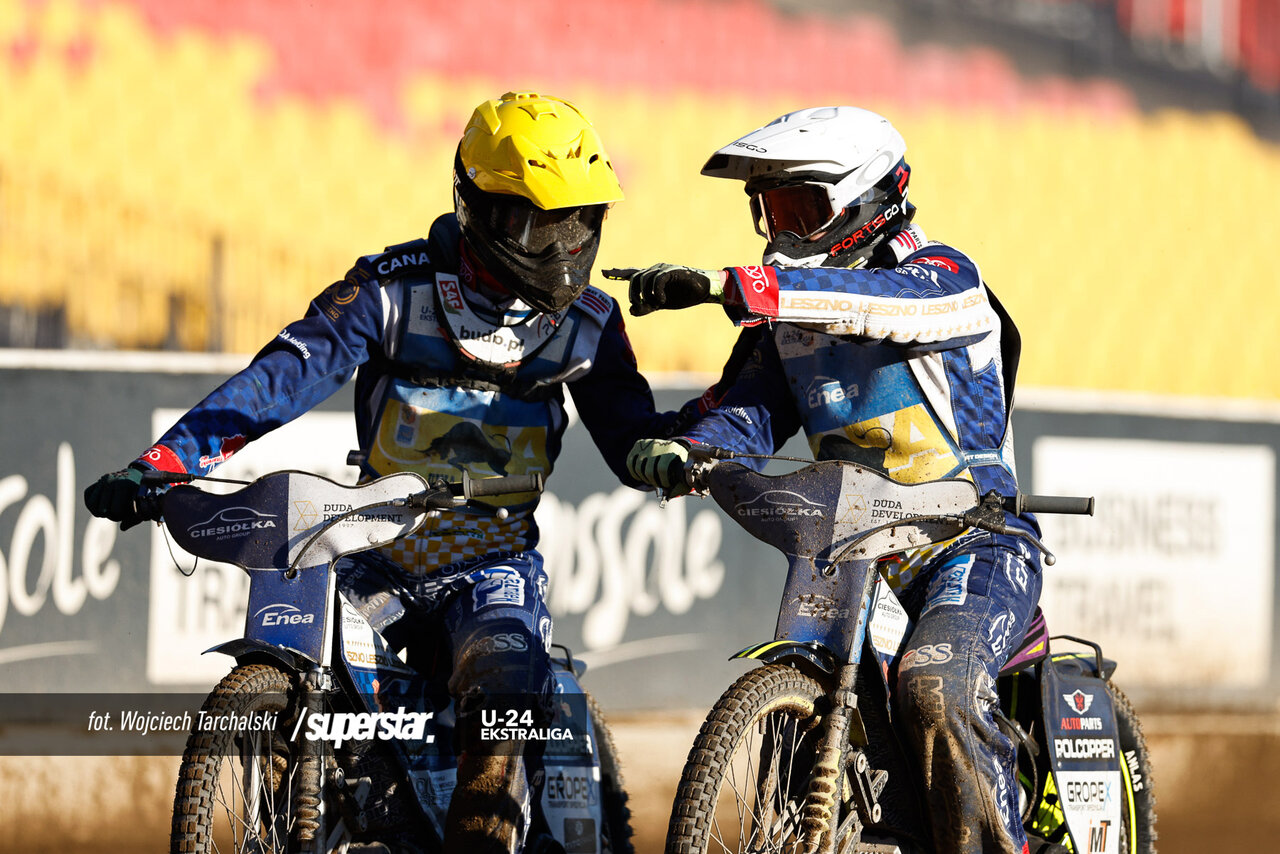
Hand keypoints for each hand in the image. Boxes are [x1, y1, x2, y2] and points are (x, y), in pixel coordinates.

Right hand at [83, 465, 147, 529]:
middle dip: (110, 515)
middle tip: (118, 512)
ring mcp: (101, 482)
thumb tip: (122, 527)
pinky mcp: (95, 484)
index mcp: (123, 486)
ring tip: (110, 510)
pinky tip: (103, 506)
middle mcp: (110, 482)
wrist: (136, 477)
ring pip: (92, 505)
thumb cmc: (139, 494)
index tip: (126, 513)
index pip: (115, 511)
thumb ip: (135, 518)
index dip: (120, 516)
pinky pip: (88, 499)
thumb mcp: (141, 504)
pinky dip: (93, 506)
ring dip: (100, 512)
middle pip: (102, 510)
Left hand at [602, 265, 723, 316]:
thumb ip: (646, 307)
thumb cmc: (682, 295)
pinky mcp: (672, 271)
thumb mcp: (660, 304)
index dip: (617, 273)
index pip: (630, 273)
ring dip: (646, 294)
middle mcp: (654, 270)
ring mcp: (663, 269)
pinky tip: (662, 300)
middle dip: (633, 292)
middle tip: (638, 304)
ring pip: (644, 279)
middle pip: (634, 278)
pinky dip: (657, 291)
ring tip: (655, 303)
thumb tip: (631, 309)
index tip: (603, 272)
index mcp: (650, 277)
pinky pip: (658, 279)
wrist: (703, 291)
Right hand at [627, 438, 691, 495]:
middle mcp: (657, 444)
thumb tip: (668, 495)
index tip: (666, 485)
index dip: (663, 481)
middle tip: (658, 485)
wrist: (671, 444)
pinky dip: (634, 472)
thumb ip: (679, 479)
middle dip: (653, 482)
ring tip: (650, 481)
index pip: (662, 468)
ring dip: (644, 478)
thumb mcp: (682, 465)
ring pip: (638, 467)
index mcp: (670, 448)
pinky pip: (630, 462)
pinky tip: (640, 477)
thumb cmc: (678, 459)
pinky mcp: (638, 444)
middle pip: (649, 470)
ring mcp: (646, 444)